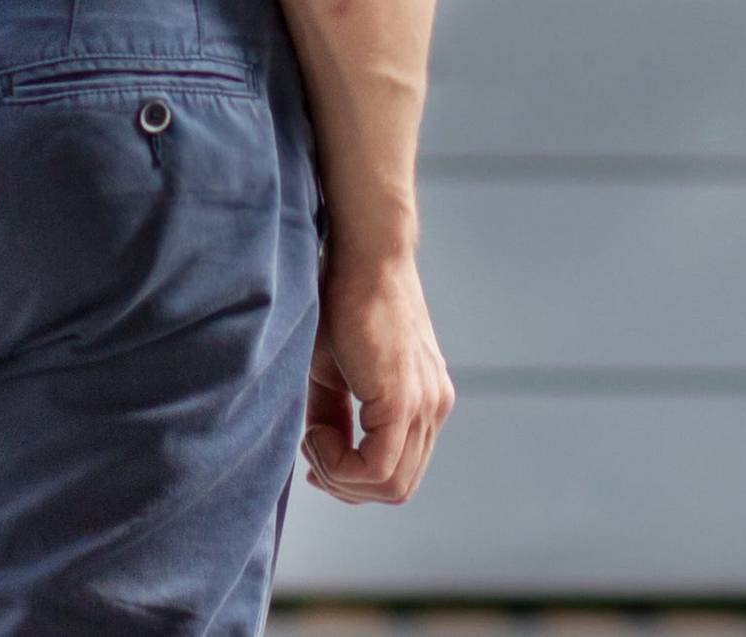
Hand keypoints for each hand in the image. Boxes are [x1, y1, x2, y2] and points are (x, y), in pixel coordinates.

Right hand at [298, 244, 448, 505]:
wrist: (363, 256)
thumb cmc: (342, 303)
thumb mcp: (334, 373)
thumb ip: (335, 417)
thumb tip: (322, 456)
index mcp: (424, 403)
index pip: (398, 473)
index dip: (352, 479)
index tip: (315, 454)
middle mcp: (433, 409)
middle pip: (396, 489)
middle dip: (346, 484)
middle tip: (311, 456)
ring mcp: (425, 407)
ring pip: (390, 486)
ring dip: (340, 476)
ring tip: (313, 439)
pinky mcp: (404, 401)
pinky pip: (378, 468)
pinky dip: (341, 465)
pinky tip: (317, 436)